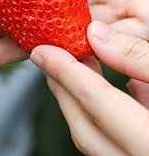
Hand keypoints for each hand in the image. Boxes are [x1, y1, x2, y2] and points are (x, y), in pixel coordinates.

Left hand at [30, 21, 148, 155]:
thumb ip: (139, 58)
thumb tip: (99, 36)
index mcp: (147, 142)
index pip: (96, 103)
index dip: (66, 73)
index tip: (43, 52)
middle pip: (85, 129)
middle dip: (63, 90)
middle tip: (49, 60)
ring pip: (96, 140)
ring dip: (80, 105)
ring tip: (73, 73)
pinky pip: (117, 144)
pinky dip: (108, 118)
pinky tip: (120, 92)